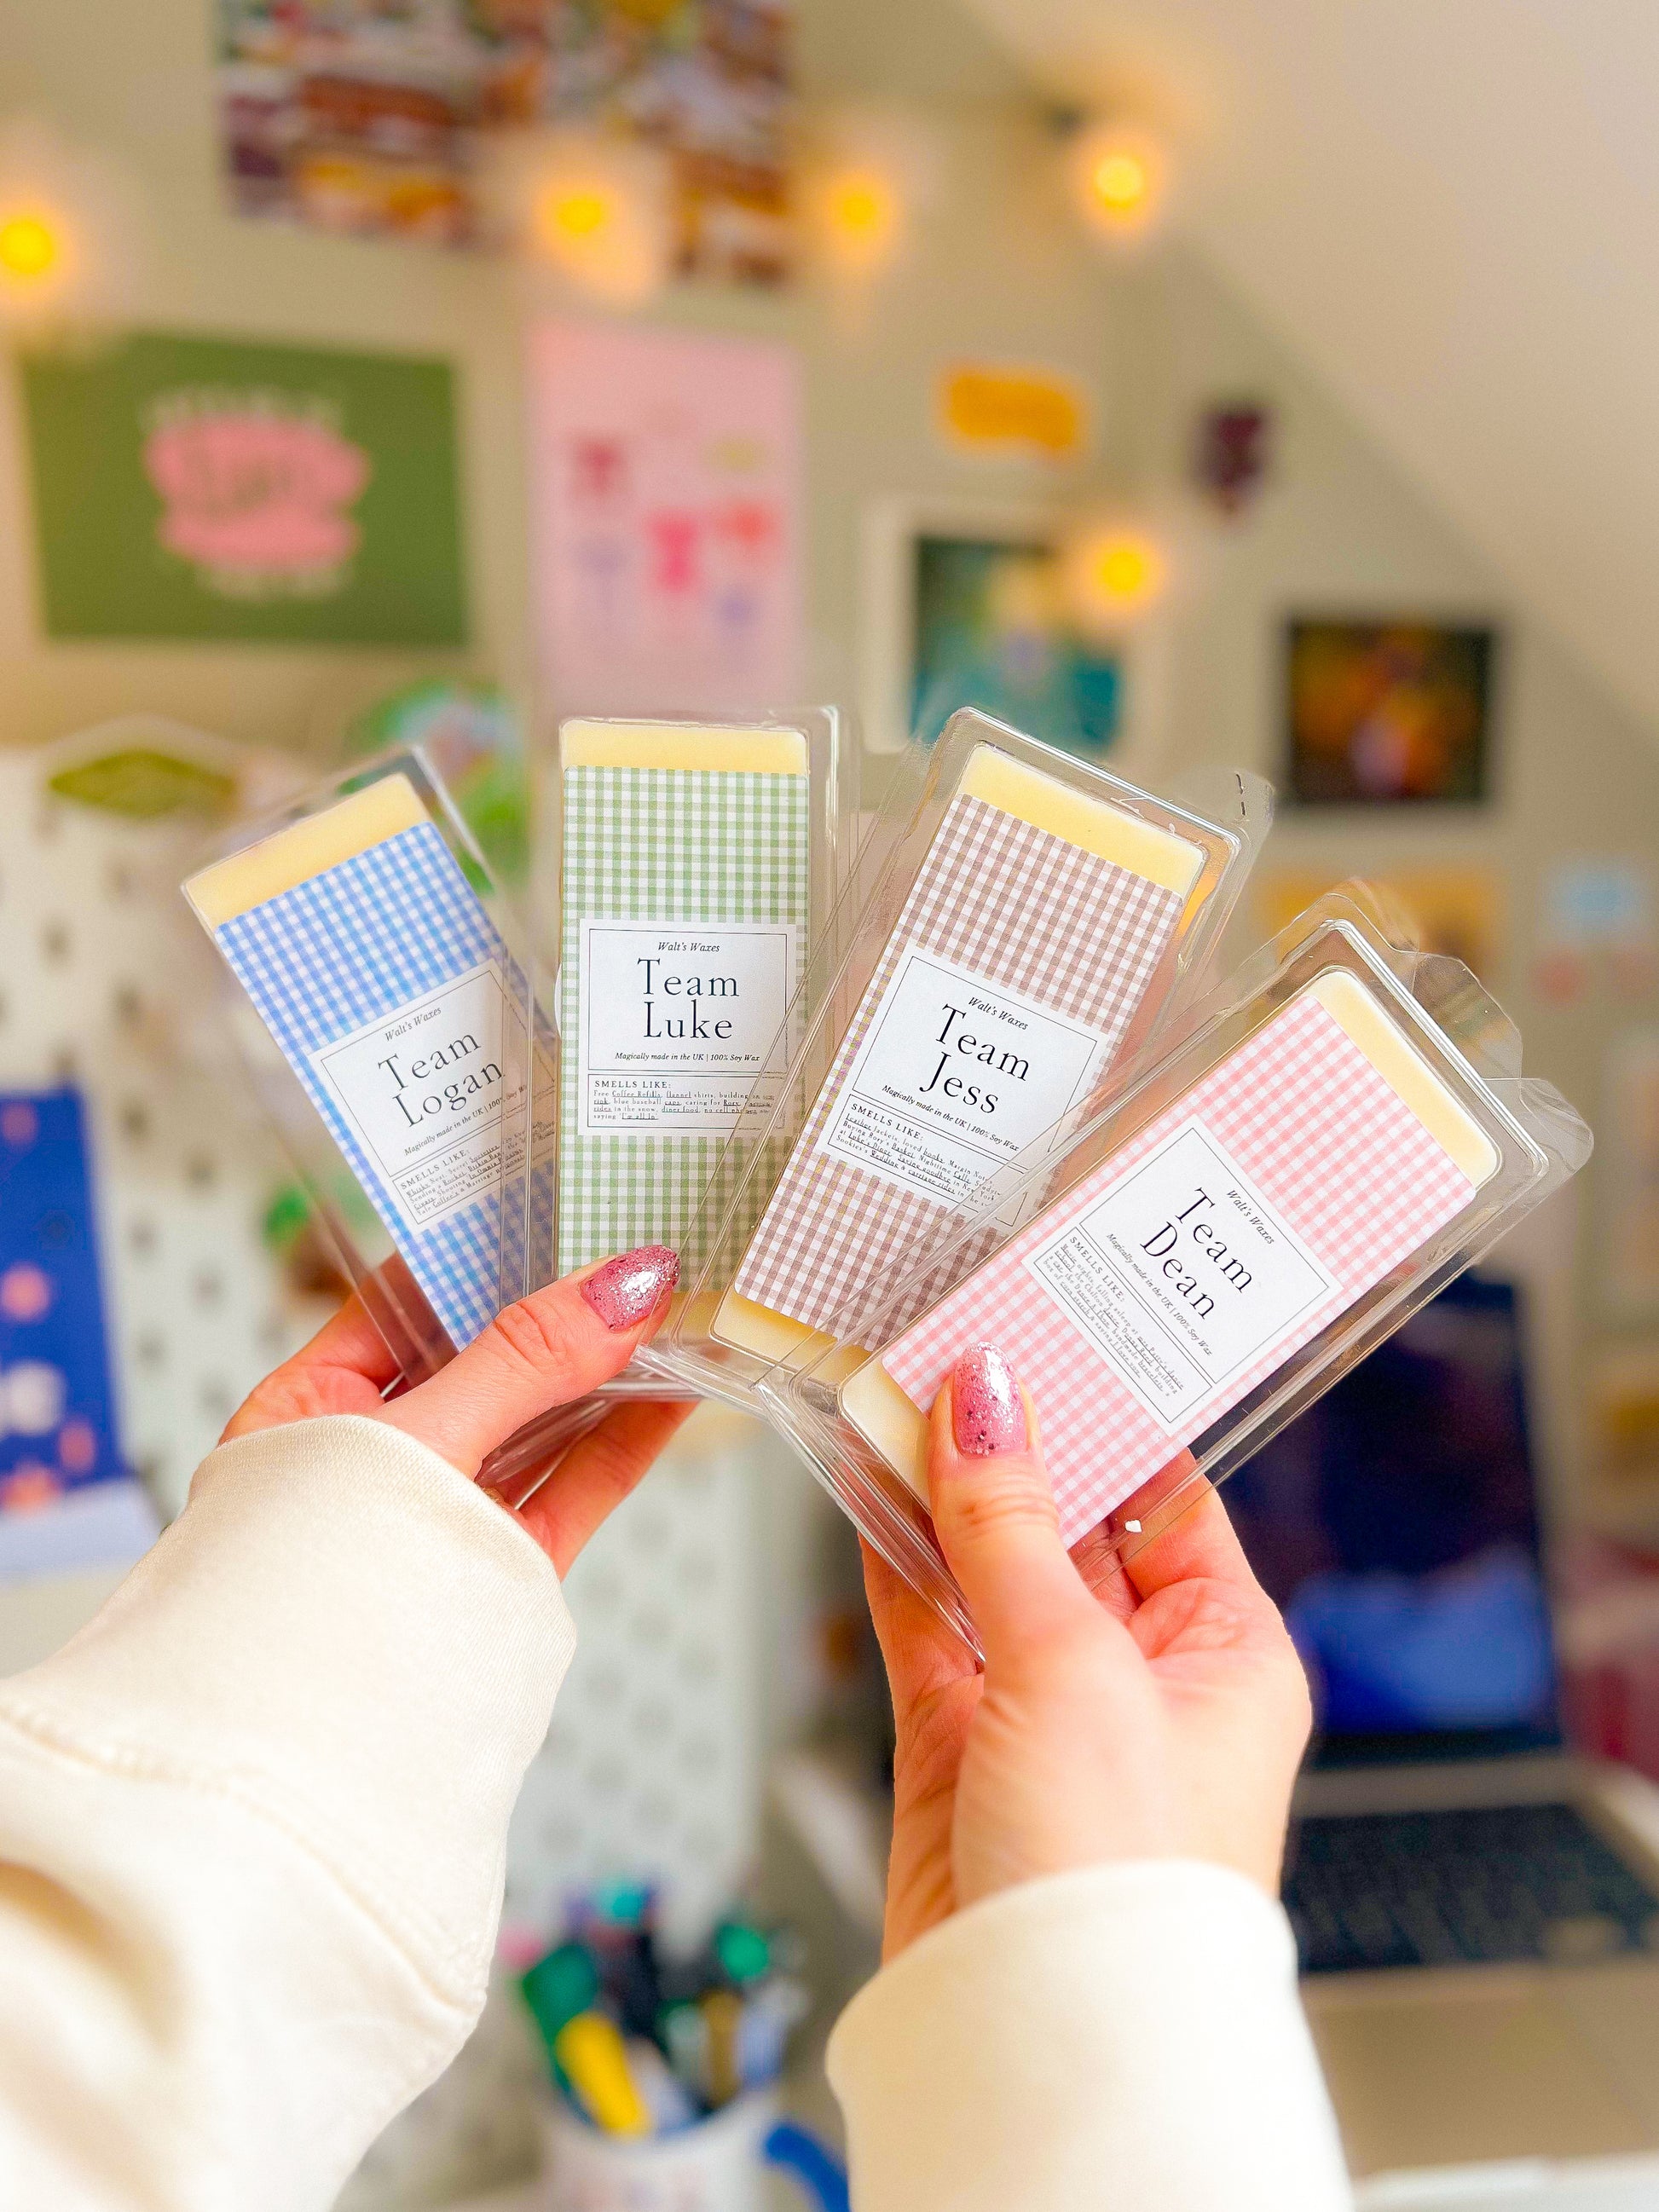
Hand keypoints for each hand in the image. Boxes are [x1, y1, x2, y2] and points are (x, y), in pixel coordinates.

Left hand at [224, 1246, 693, 1575]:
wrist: (307, 1760)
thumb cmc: (314, 1591)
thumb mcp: (420, 1443)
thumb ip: (526, 1363)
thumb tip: (624, 1284)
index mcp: (312, 1404)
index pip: (412, 1301)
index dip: (491, 1251)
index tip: (567, 1203)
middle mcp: (376, 1453)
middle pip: (488, 1358)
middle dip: (566, 1307)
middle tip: (642, 1245)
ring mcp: (444, 1511)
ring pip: (540, 1421)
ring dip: (610, 1369)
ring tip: (681, 1309)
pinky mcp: (502, 1567)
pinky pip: (571, 1487)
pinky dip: (627, 1440)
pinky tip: (676, 1394)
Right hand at [864, 1343, 1311, 1959]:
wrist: (1043, 2034)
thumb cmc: (1125, 1882)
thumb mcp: (1075, 1666)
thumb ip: (1012, 1527)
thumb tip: (988, 1398)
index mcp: (1223, 1649)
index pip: (1165, 1496)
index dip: (1103, 1416)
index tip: (1044, 1335)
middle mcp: (1139, 1674)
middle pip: (1066, 1525)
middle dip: (1007, 1447)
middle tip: (946, 1346)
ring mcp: (1043, 1708)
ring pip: (982, 1568)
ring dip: (936, 1493)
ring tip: (888, 1394)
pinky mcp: (959, 1744)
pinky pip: (924, 1623)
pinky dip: (891, 1556)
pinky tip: (864, 1485)